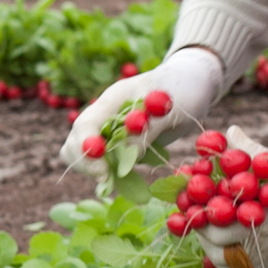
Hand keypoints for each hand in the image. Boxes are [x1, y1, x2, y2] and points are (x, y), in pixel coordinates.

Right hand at [60, 45, 224, 170]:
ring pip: (85, 154)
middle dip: (87, 164)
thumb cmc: (182, 89)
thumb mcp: (172, 106)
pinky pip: (106, 162)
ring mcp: (110, 129)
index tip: (102, 171)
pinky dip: (112, 174)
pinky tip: (127, 182)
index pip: (86, 124)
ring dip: (96, 171)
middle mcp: (105, 114)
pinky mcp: (120, 143)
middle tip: (108, 180)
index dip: (88, 149)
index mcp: (113, 99)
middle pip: (76, 141)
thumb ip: (149, 128)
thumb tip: (128, 154)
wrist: (190, 85)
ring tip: (117, 181)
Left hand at [194, 131, 267, 267]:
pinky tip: (236, 253)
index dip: (196, 210)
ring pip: (228, 266)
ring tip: (216, 235)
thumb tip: (229, 133)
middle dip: (204, 230)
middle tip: (201, 218)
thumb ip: (252, 151)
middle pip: (215, 245)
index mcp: (257, 216)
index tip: (193, 202)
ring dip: (218, 251)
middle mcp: (262, 246)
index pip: (209, 220)